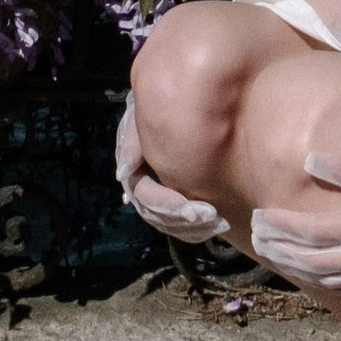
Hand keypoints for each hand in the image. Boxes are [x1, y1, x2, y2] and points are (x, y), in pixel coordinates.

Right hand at [115, 91, 222, 240]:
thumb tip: (122, 173)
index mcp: (135, 172)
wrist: (183, 112)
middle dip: (183, 219)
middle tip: (210, 215)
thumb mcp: (143, 119)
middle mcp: (146, 191)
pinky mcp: (179, 206)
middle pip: (158, 217)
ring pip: (171, 226)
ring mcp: (162, 201)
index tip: (188, 207)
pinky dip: (199, 230)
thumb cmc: (161, 110)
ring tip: (218, 220)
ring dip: (193, 228)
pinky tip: (218, 225)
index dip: (164, 203)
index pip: (144, 196)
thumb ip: (132, 141)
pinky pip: (184, 228)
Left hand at [249, 148, 340, 306]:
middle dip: (283, 250)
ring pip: (331, 279)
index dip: (284, 226)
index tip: (260, 216)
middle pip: (315, 260)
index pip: (314, 230)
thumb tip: (313, 161)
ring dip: (300, 268)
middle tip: (258, 239)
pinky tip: (321, 276)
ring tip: (278, 257)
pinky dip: (329, 282)